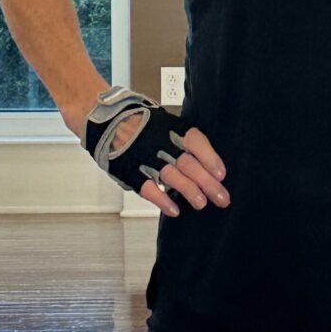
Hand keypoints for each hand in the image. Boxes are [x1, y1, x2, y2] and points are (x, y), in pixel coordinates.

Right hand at [110, 113, 228, 217]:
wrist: (109, 121)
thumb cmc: (144, 125)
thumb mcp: (167, 123)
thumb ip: (184, 141)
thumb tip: (210, 163)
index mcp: (172, 129)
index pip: (195, 141)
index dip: (210, 158)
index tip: (221, 174)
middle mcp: (160, 144)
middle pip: (188, 164)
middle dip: (207, 182)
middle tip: (222, 198)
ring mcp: (145, 158)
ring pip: (171, 176)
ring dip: (189, 191)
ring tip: (201, 204)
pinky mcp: (130, 172)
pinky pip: (147, 188)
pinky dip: (162, 200)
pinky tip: (174, 210)